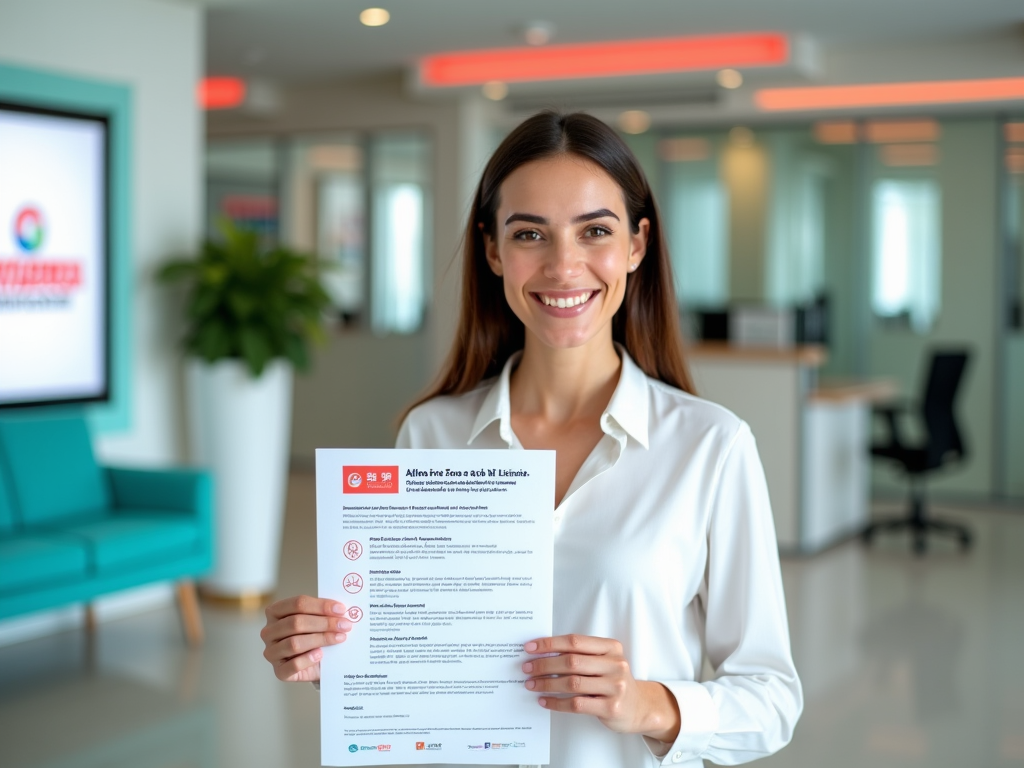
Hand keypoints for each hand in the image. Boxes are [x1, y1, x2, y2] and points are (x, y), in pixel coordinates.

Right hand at [261, 595, 352, 681]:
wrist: (316, 663)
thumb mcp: (317, 620)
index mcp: (275, 611)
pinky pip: (293, 665)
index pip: (297, 603)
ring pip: (294, 643)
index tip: (341, 609)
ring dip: (321, 639)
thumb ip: (323, 612)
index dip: (321, 606)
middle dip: (324, 623)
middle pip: (296, 622)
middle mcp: (269, 631)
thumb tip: (340, 610)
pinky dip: (308, 659)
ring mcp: (271, 652)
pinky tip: (321, 654)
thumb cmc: (314, 635)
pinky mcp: (279, 672)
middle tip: (344, 625)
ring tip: (339, 638)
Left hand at [523, 634, 679, 742]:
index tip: (530, 647)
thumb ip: (581, 655)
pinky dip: (557, 702)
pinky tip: (545, 700)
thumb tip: (543, 653)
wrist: (639, 707)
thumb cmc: (614, 681)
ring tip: (532, 684)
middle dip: (544, 664)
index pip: (575, 641)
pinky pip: (577, 704)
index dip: (550, 643)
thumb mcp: (604, 662)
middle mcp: (615, 664)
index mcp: (611, 648)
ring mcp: (615, 687)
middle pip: (572, 661)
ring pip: (572, 683)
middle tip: (527, 667)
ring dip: (547, 684)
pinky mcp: (611, 707)